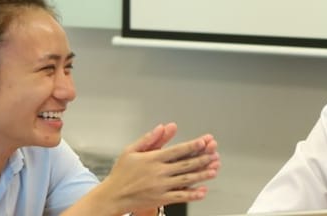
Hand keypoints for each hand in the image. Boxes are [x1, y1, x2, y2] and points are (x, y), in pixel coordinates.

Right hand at [95, 125, 220, 212]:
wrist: (112, 196)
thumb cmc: (121, 173)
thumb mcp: (130, 151)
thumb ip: (149, 139)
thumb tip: (163, 127)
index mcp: (152, 159)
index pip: (176, 151)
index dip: (192, 146)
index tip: (203, 142)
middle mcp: (158, 172)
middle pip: (185, 164)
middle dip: (202, 159)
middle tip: (214, 154)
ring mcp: (161, 186)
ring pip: (186, 179)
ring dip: (202, 175)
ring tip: (214, 170)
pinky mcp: (161, 198)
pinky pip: (180, 196)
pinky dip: (193, 194)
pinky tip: (203, 191)